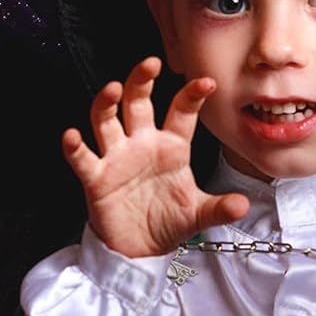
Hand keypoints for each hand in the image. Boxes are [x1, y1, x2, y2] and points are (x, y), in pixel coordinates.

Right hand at [63, 57, 249, 259]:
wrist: (140, 251)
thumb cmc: (167, 221)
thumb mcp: (197, 214)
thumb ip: (218, 208)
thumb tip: (242, 205)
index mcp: (171, 146)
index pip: (181, 112)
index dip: (192, 95)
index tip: (207, 83)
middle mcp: (142, 143)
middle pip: (138, 102)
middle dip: (142, 81)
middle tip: (150, 64)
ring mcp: (117, 158)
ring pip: (107, 120)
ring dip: (107, 103)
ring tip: (113, 89)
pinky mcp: (96, 178)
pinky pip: (83, 158)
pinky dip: (75, 147)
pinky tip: (72, 136)